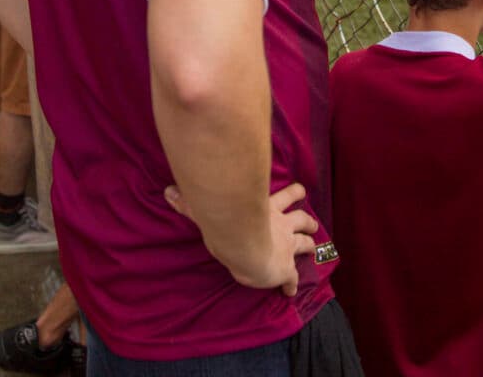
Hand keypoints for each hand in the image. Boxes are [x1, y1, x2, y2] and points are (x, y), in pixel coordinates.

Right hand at [164, 181, 316, 295]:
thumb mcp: (211, 209)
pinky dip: (292, 284)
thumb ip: (190, 202)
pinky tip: (291, 291)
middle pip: (301, 218)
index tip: (300, 190)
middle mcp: (281, 226)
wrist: (247, 246)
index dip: (294, 193)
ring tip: (315, 247)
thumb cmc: (231, 224)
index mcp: (269, 210)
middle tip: (314, 222)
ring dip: (310, 245)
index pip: (285, 196)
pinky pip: (292, 278)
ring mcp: (286, 246)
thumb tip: (167, 192)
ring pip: (305, 243)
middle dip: (308, 220)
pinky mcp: (285, 268)